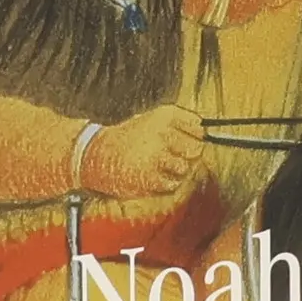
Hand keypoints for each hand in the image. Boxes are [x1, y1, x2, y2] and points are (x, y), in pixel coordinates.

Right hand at [80, 104, 203, 198]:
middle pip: (197, 149)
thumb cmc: (127, 139)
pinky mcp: (151, 178)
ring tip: (156, 166)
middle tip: (173, 156)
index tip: (190, 139)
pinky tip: (150, 176)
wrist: (97, 155)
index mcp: (164, 116)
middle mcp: (163, 133)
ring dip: (175, 171)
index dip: (196, 136)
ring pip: (186, 169)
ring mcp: (157, 157)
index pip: (198, 127)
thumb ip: (177, 126)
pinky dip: (165, 184)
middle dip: (189, 155)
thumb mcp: (150, 120)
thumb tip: (205, 135)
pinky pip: (173, 184)